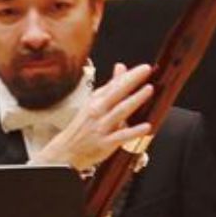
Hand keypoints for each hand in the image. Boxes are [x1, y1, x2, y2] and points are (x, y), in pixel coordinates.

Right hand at [36, 62, 152, 173]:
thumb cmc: (84, 125)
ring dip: (134, 100)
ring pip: (120, 111)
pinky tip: (146, 126)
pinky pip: (121, 136)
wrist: (67, 150)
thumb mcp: (95, 102)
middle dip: (132, 81)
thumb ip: (111, 86)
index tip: (144, 68)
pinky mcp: (106, 143)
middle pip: (117, 93)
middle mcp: (98, 110)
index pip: (115, 84)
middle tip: (146, 70)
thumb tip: (121, 66)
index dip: (130, 75)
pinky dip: (134, 131)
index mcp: (96, 99)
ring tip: (148, 89)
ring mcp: (102, 126)